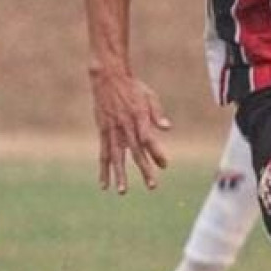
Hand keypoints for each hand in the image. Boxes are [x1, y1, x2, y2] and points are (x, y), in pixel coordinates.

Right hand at [90, 66, 170, 194]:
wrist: (108, 78)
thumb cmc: (132, 87)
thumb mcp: (149, 96)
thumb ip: (157, 113)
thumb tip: (168, 127)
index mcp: (139, 118)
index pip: (149, 139)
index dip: (157, 153)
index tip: (165, 165)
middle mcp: (125, 127)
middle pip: (136, 152)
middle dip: (144, 170)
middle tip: (152, 186)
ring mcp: (112, 131)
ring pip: (116, 157)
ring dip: (120, 175)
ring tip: (123, 191)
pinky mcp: (103, 132)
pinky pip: (103, 153)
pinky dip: (104, 168)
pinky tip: (104, 183)